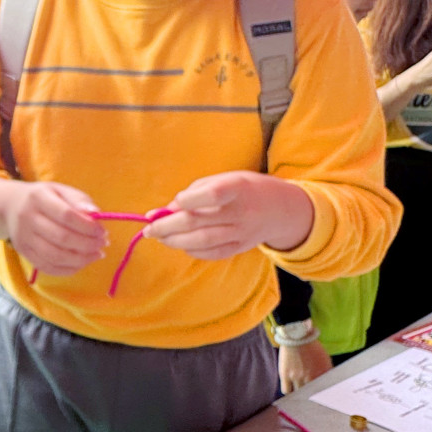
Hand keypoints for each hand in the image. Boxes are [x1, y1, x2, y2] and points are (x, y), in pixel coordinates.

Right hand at [8, 181, 107, 277]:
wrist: (11, 206)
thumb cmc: (45, 197)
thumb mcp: (61, 190)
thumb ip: (79, 200)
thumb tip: (96, 213)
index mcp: (38, 197)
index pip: (66, 215)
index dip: (88, 227)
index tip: (102, 231)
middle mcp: (27, 218)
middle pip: (61, 238)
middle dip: (87, 244)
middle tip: (103, 244)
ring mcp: (23, 238)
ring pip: (55, 256)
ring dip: (81, 259)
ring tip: (96, 255)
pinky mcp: (24, 252)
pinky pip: (48, 267)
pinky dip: (68, 269)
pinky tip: (81, 263)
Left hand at [145, 172, 313, 260]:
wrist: (282, 209)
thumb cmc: (247, 188)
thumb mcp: (226, 178)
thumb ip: (197, 190)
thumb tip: (169, 208)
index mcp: (238, 188)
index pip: (213, 194)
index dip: (190, 200)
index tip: (174, 203)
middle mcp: (241, 213)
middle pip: (200, 222)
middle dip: (169, 226)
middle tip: (149, 228)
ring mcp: (242, 233)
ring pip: (203, 241)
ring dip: (175, 241)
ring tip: (159, 237)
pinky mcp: (241, 248)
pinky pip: (213, 253)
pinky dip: (193, 250)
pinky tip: (180, 245)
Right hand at [278, 339, 333, 392]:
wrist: (297, 336)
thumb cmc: (312, 347)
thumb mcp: (325, 359)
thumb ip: (328, 372)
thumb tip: (330, 384)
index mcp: (322, 374)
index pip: (324, 392)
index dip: (322, 397)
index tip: (320, 398)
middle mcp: (311, 377)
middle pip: (311, 395)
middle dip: (310, 396)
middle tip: (309, 397)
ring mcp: (297, 377)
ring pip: (298, 395)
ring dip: (299, 395)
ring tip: (299, 393)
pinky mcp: (286, 375)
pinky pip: (286, 391)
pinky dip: (289, 392)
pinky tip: (290, 389)